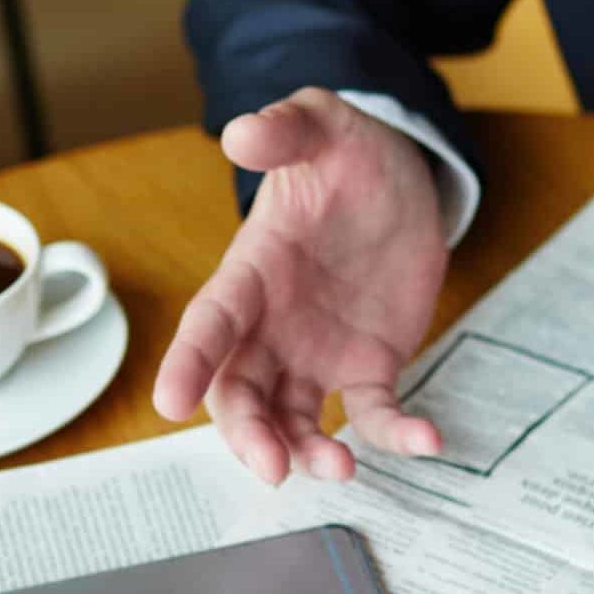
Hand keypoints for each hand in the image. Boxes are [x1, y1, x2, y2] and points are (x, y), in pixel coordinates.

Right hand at [152, 88, 449, 483]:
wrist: (403, 176)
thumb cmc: (347, 152)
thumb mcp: (321, 124)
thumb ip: (285, 128)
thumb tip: (243, 131)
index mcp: (251, 272)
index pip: (208, 323)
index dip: (187, 361)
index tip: (167, 402)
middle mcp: (273, 325)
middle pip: (241, 392)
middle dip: (247, 432)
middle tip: (270, 465)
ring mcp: (318, 353)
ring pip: (295, 419)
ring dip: (307, 451)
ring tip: (339, 469)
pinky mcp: (368, 366)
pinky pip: (375, 412)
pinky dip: (394, 434)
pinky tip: (426, 441)